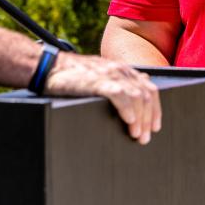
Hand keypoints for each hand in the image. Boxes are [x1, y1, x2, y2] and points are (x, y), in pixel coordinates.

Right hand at [44, 53, 161, 143]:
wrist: (49, 66)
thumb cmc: (72, 74)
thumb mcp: (100, 74)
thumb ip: (119, 81)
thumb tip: (139, 89)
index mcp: (122, 69)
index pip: (149, 88)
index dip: (155, 109)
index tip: (155, 127)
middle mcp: (119, 70)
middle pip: (147, 95)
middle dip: (149, 118)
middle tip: (145, 138)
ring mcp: (109, 74)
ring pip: (137, 96)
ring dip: (141, 118)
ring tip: (137, 135)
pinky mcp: (97, 81)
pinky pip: (119, 95)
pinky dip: (128, 109)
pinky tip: (129, 121)